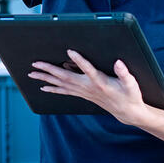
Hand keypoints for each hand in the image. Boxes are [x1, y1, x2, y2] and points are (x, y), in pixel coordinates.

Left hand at [29, 50, 149, 125]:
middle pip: (65, 77)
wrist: (127, 112)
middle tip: (35, 63)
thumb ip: (124, 73)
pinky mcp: (82, 94)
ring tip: (32, 73)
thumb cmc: (130, 96)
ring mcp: (83, 92)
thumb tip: (119, 62)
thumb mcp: (131, 84)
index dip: (79, 60)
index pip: (88, 69)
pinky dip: (52, 89)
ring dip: (45, 78)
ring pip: (61, 84)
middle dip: (49, 69)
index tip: (70, 51)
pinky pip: (64, 92)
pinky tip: (43, 87)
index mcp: (100, 82)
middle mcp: (88, 87)